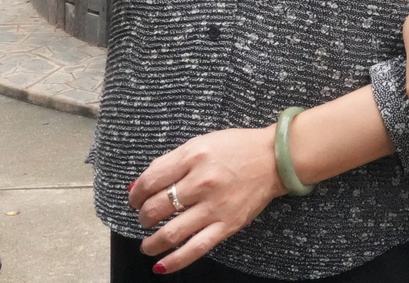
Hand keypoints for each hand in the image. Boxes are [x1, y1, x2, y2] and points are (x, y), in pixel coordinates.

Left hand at [127, 126, 285, 272]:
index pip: (150, 180)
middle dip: (143, 217)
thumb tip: (138, 186)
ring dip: (151, 242)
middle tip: (144, 218)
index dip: (135, 194)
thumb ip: (169, 162)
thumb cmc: (236, 148)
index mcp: (193, 157)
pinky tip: (160, 265)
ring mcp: (214, 207)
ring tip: (147, 245)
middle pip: (156, 207)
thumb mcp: (199, 143)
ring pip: (171, 232)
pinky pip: (196, 248)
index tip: (134, 199)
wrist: (274, 159)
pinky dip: (175, 260)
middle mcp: (201, 182)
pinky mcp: (227, 225)